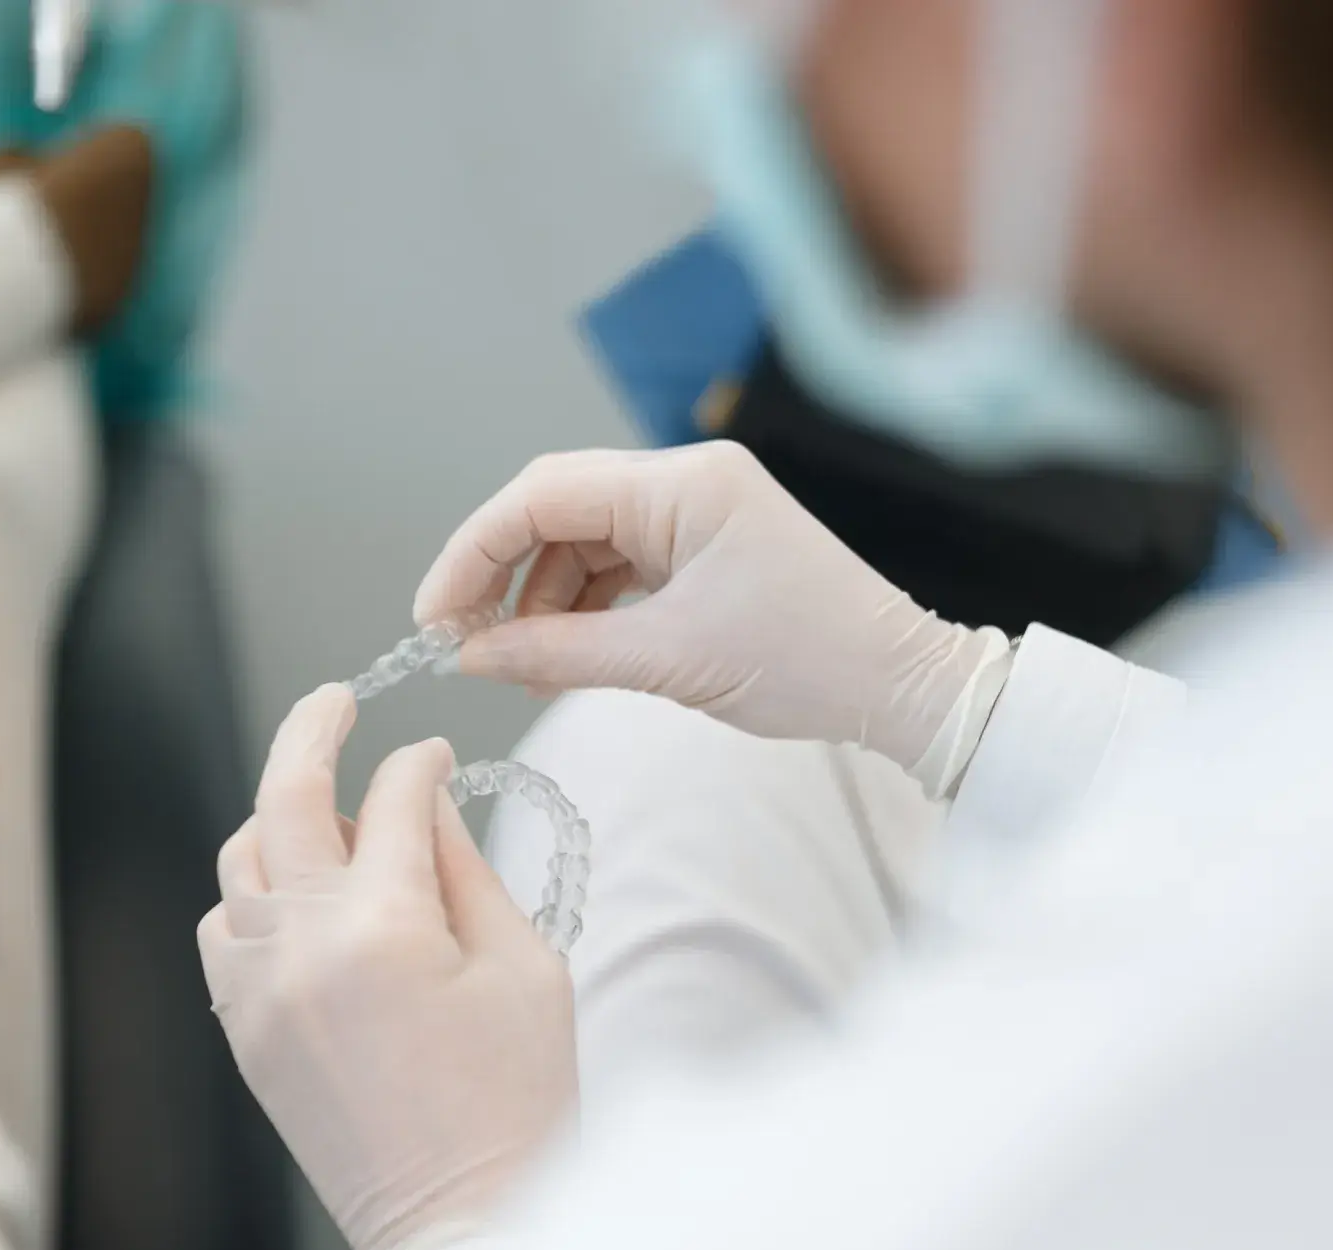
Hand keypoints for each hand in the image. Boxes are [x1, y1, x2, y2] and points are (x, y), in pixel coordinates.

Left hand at [198, 684, 577, 1249]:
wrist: (463, 1231)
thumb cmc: (519, 1105)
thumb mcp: (525, 970)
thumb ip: (468, 868)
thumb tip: (426, 800)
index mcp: (385, 928)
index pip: (393, 800)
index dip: (421, 763)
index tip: (438, 753)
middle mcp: (301, 949)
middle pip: (284, 798)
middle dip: (314, 730)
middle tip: (338, 700)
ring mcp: (258, 993)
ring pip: (238, 862)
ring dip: (280, 822)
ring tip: (330, 821)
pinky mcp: (243, 1034)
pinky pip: (222, 932)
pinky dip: (253, 895)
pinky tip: (302, 903)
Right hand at [415, 441, 1011, 789]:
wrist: (899, 686)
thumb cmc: (806, 661)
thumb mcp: (668, 661)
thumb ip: (558, 652)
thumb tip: (470, 655)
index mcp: (682, 483)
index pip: (543, 494)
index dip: (474, 551)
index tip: (433, 616)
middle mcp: (685, 481)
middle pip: (555, 511)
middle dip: (500, 574)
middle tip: (461, 642)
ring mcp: (695, 513)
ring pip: (582, 543)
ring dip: (540, 601)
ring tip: (514, 666)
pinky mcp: (703, 550)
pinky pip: (618, 568)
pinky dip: (582, 610)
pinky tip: (558, 656)